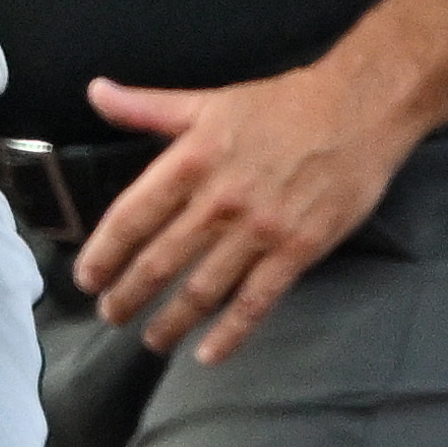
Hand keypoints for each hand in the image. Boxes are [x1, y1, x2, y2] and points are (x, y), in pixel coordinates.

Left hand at [70, 63, 422, 361]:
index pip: (131, 217)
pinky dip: (229, 333)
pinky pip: (255, 302)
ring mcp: (259, 229)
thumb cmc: (283, 104)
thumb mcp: (208, 101)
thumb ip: (147, 106)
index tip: (86, 279)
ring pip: (201, 289)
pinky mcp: (297, 250)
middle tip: (110, 316)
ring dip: (170, 321)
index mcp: (191, 160)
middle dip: (128, 296)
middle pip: (159, 261)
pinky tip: (207, 354)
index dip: (104, 253)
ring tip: (151, 339)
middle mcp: (219, 200)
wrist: (361, 108)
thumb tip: (96, 92)